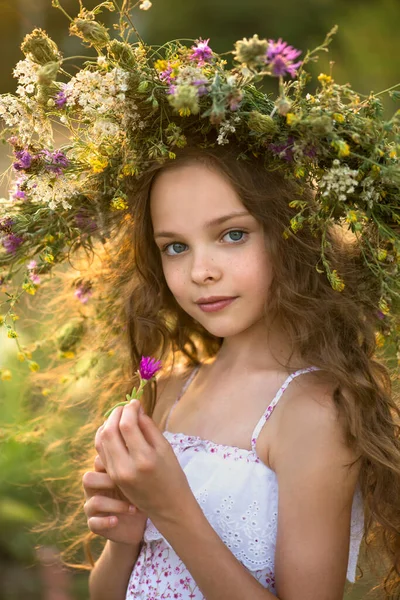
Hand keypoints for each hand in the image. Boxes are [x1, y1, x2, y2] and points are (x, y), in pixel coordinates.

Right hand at [83, 453, 147, 545]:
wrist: (136, 522)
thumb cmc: (139, 492)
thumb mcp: (137, 474)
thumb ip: (135, 456)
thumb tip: (145, 433)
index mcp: (103, 473)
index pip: (99, 461)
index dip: (110, 462)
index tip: (132, 464)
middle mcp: (95, 489)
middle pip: (88, 478)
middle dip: (108, 481)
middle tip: (128, 484)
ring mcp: (93, 507)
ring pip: (93, 502)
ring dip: (113, 504)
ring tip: (132, 506)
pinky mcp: (95, 524)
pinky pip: (93, 523)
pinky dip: (105, 521)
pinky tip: (117, 520)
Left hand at [94, 400, 195, 528]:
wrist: (168, 506)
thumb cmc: (172, 475)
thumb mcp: (166, 448)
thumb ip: (149, 427)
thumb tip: (136, 409)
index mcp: (144, 459)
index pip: (127, 426)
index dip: (129, 409)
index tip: (135, 402)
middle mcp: (126, 467)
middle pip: (110, 431)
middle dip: (116, 414)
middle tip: (126, 407)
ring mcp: (116, 473)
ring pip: (102, 440)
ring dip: (108, 423)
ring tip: (120, 416)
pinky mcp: (112, 476)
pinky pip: (101, 451)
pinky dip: (105, 436)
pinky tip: (114, 429)